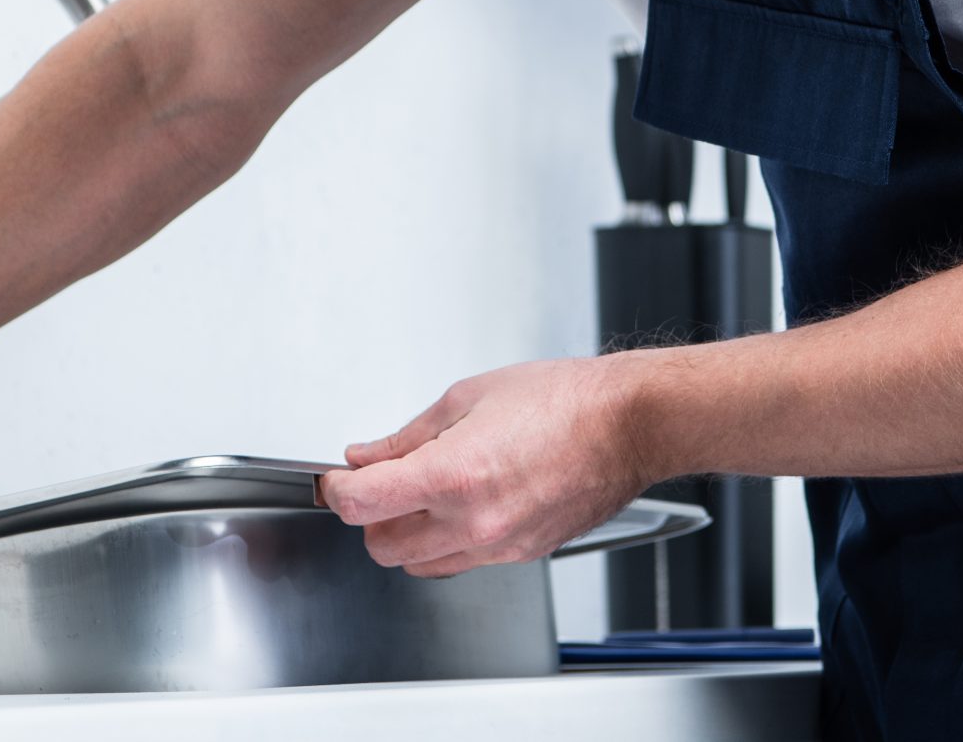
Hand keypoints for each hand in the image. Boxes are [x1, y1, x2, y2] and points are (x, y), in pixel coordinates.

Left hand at [318, 354, 662, 578]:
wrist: (627, 425)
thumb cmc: (563, 400)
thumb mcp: (468, 397)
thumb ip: (408, 435)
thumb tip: (368, 455)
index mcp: (453, 474)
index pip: (362, 505)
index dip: (337, 490)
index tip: (336, 480)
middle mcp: (473, 521)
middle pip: (381, 546)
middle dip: (370, 515)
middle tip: (379, 483)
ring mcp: (498, 546)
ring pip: (419, 565)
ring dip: (407, 534)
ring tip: (424, 493)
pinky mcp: (521, 555)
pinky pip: (462, 562)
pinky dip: (448, 541)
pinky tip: (465, 503)